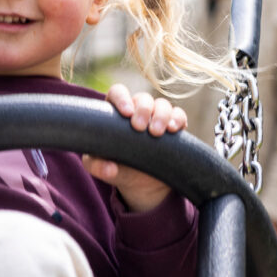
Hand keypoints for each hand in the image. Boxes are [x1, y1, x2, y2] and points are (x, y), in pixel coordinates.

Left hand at [82, 84, 187, 212]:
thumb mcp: (100, 167)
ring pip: (162, 104)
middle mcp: (137, 111)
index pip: (118, 92)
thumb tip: (109, 169)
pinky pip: (179, 115)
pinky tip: (173, 130)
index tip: (126, 113)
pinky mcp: (173, 127)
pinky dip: (177, 119)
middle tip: (139, 128)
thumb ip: (97, 166)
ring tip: (156, 133)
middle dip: (143, 109)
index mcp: (116, 113)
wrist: (140, 184)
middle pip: (142, 98)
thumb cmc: (115, 168)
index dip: (122, 98)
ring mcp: (156, 117)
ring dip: (161, 115)